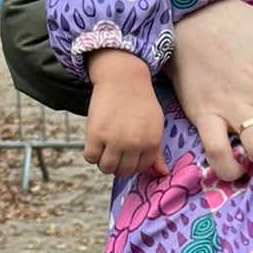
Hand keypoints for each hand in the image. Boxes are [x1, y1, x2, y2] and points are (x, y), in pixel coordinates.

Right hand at [85, 49, 165, 176]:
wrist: (123, 78)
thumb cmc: (140, 102)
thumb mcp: (155, 126)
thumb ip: (156, 152)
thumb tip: (162, 174)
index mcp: (151, 142)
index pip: (140, 168)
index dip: (132, 163)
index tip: (127, 154)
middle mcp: (134, 144)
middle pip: (123, 171)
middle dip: (118, 165)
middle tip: (114, 152)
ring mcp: (114, 139)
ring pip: (106, 168)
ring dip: (104, 162)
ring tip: (104, 149)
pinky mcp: (96, 133)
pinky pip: (90, 157)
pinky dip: (91, 154)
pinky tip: (95, 144)